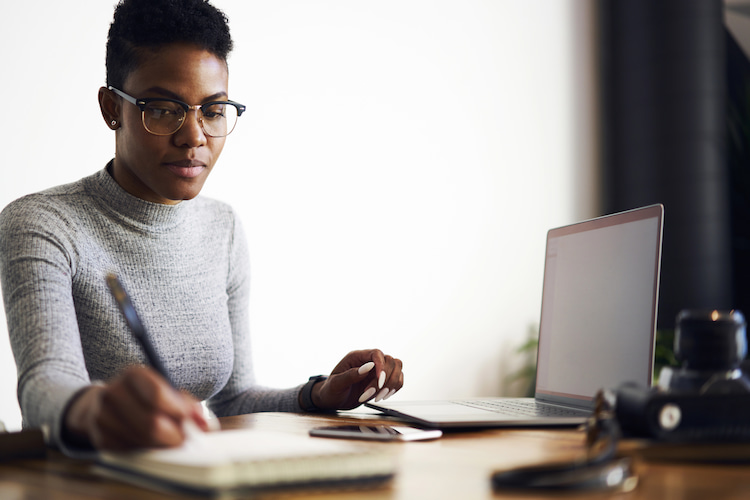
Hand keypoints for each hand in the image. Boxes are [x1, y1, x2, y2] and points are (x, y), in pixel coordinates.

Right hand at [63, 366, 209, 449]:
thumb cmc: (145, 397)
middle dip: (174, 435)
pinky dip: (146, 451)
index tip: (193, 423)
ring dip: (162, 446)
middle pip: (151, 423)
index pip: (158, 394)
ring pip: (142, 440)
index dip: (179, 411)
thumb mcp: (165, 391)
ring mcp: (103, 417)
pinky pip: (131, 452)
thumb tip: (205, 425)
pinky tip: (150, 444)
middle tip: (185, 440)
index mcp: (133, 374)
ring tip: (170, 441)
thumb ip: (188, 404)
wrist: (103, 404)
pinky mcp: (100, 438)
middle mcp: (114, 393)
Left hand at [311, 349, 403, 409]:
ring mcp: (377, 371)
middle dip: (385, 380)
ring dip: (391, 384)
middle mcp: (369, 361)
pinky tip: (382, 396)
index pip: (377, 353)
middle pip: (390, 361)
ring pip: (397, 369)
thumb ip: (351, 375)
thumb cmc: (331, 390)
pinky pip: (397, 379)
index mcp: (357, 357)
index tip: (379, 382)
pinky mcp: (382, 381)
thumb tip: (367, 367)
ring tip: (377, 397)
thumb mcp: (336, 384)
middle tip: (373, 394)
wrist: (333, 400)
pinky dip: (394, 389)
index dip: (382, 366)